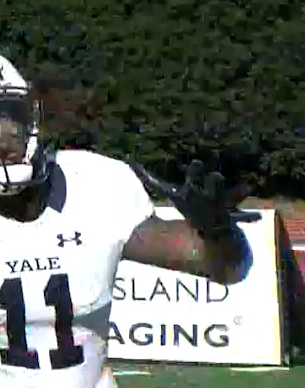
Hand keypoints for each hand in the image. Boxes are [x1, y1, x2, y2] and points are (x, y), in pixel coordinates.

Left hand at [130, 159, 259, 239]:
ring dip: (238, 193)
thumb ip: (150, 180)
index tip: (197, 163)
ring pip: (231, 197)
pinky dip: (249, 217)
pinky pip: (241, 217)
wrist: (210, 223)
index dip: (196, 171)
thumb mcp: (171, 193)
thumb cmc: (189, 204)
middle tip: (216, 176)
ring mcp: (222, 205)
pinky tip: (258, 218)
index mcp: (195, 187)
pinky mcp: (230, 219)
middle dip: (213, 180)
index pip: (195, 176)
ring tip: (248, 187)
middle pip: (213, 183)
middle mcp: (210, 193)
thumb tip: (130, 163)